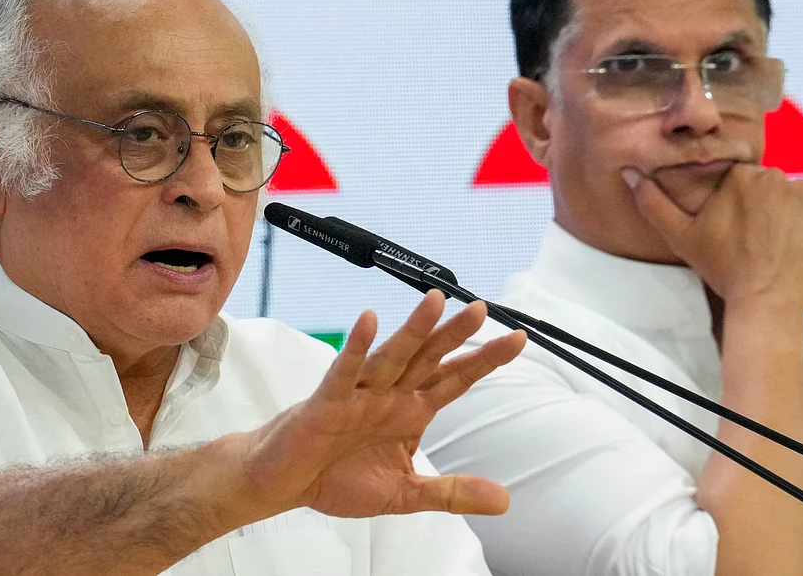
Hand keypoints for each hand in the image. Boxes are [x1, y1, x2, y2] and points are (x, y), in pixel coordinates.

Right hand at [237, 290, 525, 518]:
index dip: (484, 359)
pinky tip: (368, 322)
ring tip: (434, 302)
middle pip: (428, 359)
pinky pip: (344, 372)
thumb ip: (452, 493)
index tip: (517, 338)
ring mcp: (359, 396)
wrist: (285, 484)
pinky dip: (356, 348)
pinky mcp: (327, 403)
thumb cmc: (337, 478)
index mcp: (410, 412)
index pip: (455, 380)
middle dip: (455, 335)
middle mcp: (389, 396)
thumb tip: (504, 500)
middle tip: (481, 308)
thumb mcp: (406, 494)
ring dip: (413, 330)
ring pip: (392, 357)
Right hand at [623, 163, 802, 309]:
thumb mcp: (681, 237)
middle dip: (762, 206)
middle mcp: (777, 177)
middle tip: (753, 238)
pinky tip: (795, 246)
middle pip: (768, 186)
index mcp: (740, 176)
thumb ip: (654, 203)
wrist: (766, 301)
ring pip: (794, 197)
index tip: (734, 226)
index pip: (740, 179)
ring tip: (775, 244)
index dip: (736, 203)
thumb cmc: (723, 268)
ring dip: (787, 215)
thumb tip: (630, 173)